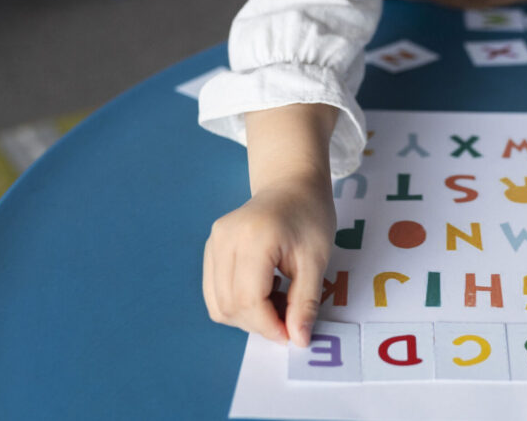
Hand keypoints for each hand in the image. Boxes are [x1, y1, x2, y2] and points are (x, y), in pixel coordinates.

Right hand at [203, 174, 336, 346]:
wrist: (291, 184)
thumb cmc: (310, 216)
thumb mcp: (316, 260)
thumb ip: (305, 302)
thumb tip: (298, 340)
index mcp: (254, 238)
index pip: (249, 299)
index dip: (268, 326)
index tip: (292, 334)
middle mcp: (225, 239)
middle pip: (229, 305)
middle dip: (259, 324)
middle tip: (289, 318)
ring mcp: (213, 242)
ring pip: (218, 304)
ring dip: (247, 316)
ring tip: (278, 300)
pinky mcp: (210, 247)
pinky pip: (215, 291)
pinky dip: (237, 303)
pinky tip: (263, 291)